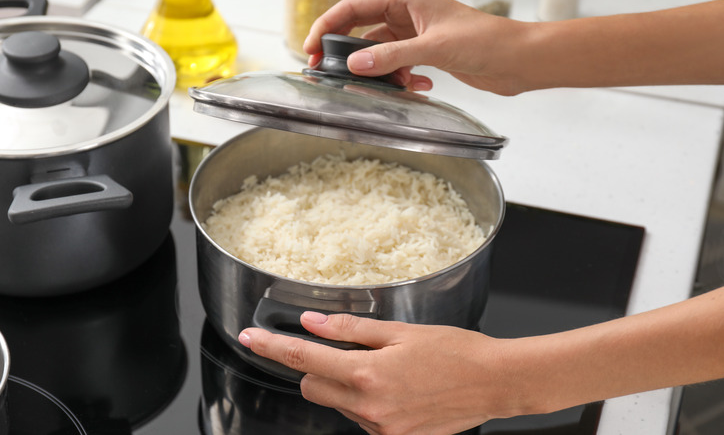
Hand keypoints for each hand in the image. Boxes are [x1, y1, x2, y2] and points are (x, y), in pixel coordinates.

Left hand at [239, 312, 520, 434]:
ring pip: (339, 404)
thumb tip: (311, 322)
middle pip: (313, 388)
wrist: (495, 383)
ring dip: (345, 385)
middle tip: (342, 351)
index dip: (271, 348)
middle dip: (316, 369)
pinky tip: (396, 389)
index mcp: (367, 374)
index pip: (304, 360)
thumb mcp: (400, 331)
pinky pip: (362, 419)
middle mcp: (369, 408)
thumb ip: (350, 328)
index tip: (249, 339)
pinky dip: (366, 402)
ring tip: (386, 369)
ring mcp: (382, 430)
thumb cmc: (455, 351)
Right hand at [302, 0, 529, 94]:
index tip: (311, 47)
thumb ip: (392, 56)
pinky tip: (418, 87)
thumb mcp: (433, 47)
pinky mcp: (427, 55)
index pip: (355, 6)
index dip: (329, 25)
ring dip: (381, 71)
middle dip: (346, 51)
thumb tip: (356, 65)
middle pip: (363, 29)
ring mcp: (417, 35)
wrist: (518, 60)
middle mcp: (409, 13)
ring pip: (381, 52)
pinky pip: (399, 66)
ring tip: (387, 85)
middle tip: (326, 71)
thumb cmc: (487, 40)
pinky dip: (403, 79)